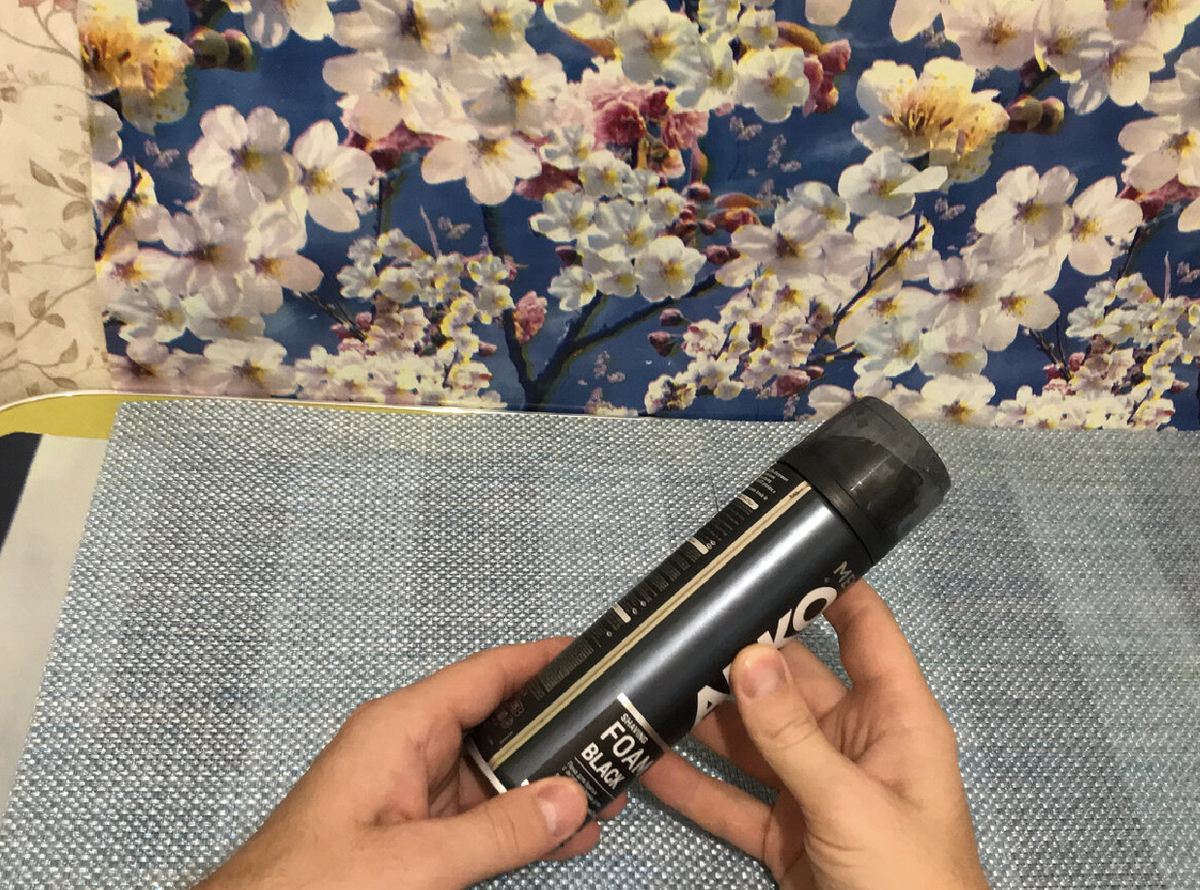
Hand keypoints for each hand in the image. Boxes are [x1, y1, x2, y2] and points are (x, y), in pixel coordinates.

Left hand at [194, 638, 625, 889]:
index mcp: (399, 728)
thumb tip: (568, 799)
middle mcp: (408, 750)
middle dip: (558, 736)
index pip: (486, 675)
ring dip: (547, 788)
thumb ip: (497, 830)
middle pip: (498, 723)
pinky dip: (522, 824)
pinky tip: (565, 835)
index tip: (594, 659)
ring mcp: (411, 793)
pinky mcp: (414, 834)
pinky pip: (480, 816)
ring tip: (607, 795)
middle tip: (618, 743)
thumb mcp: (415, 861)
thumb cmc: (307, 886)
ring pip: (495, 774)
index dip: (542, 663)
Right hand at [642, 580, 988, 889]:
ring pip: (752, 740)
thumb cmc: (911, 882)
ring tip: (647, 686)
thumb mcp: (851, 803)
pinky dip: (694, 786)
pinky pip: (732, 801)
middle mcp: (854, 743)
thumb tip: (747, 657)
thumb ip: (793, 735)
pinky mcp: (785, 834)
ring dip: (705, 720)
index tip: (772, 554)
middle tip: (676, 627)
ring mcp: (815, 789)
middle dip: (738, 657)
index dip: (829, 588)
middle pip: (791, 682)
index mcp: (895, 719)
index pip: (866, 631)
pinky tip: (649, 764)